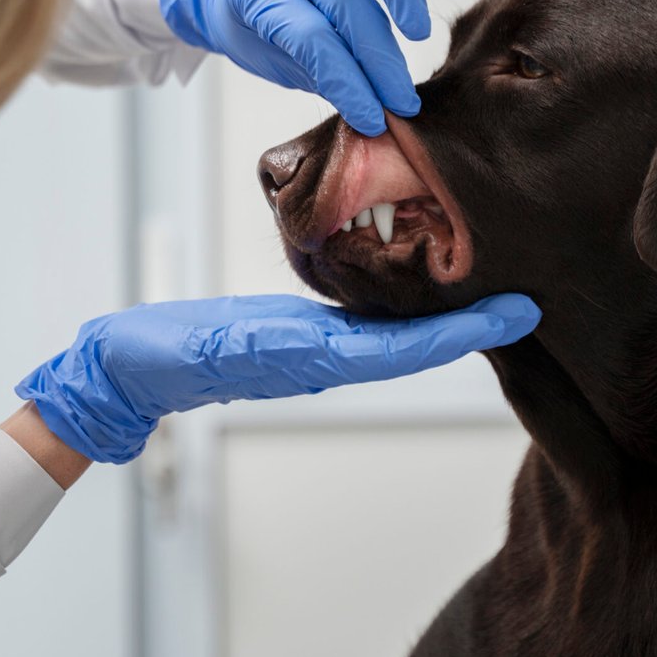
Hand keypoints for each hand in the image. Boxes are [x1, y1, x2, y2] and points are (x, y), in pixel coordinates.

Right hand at [15, 294, 539, 463]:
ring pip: (394, 337)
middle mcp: (320, 357)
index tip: (516, 314)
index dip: (462, 332)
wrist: (126, 370)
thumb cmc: (160, 355)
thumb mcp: (218, 345)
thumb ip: (271, 347)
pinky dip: (401, 310)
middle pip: (413, 345)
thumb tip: (326, 350)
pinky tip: (421, 286)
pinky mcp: (295, 337)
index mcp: (307, 358)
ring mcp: (310, 350)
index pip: (403, 348)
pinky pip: (361, 325)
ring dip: (444, 318)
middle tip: (529, 298)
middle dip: (471, 324)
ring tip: (493, 287)